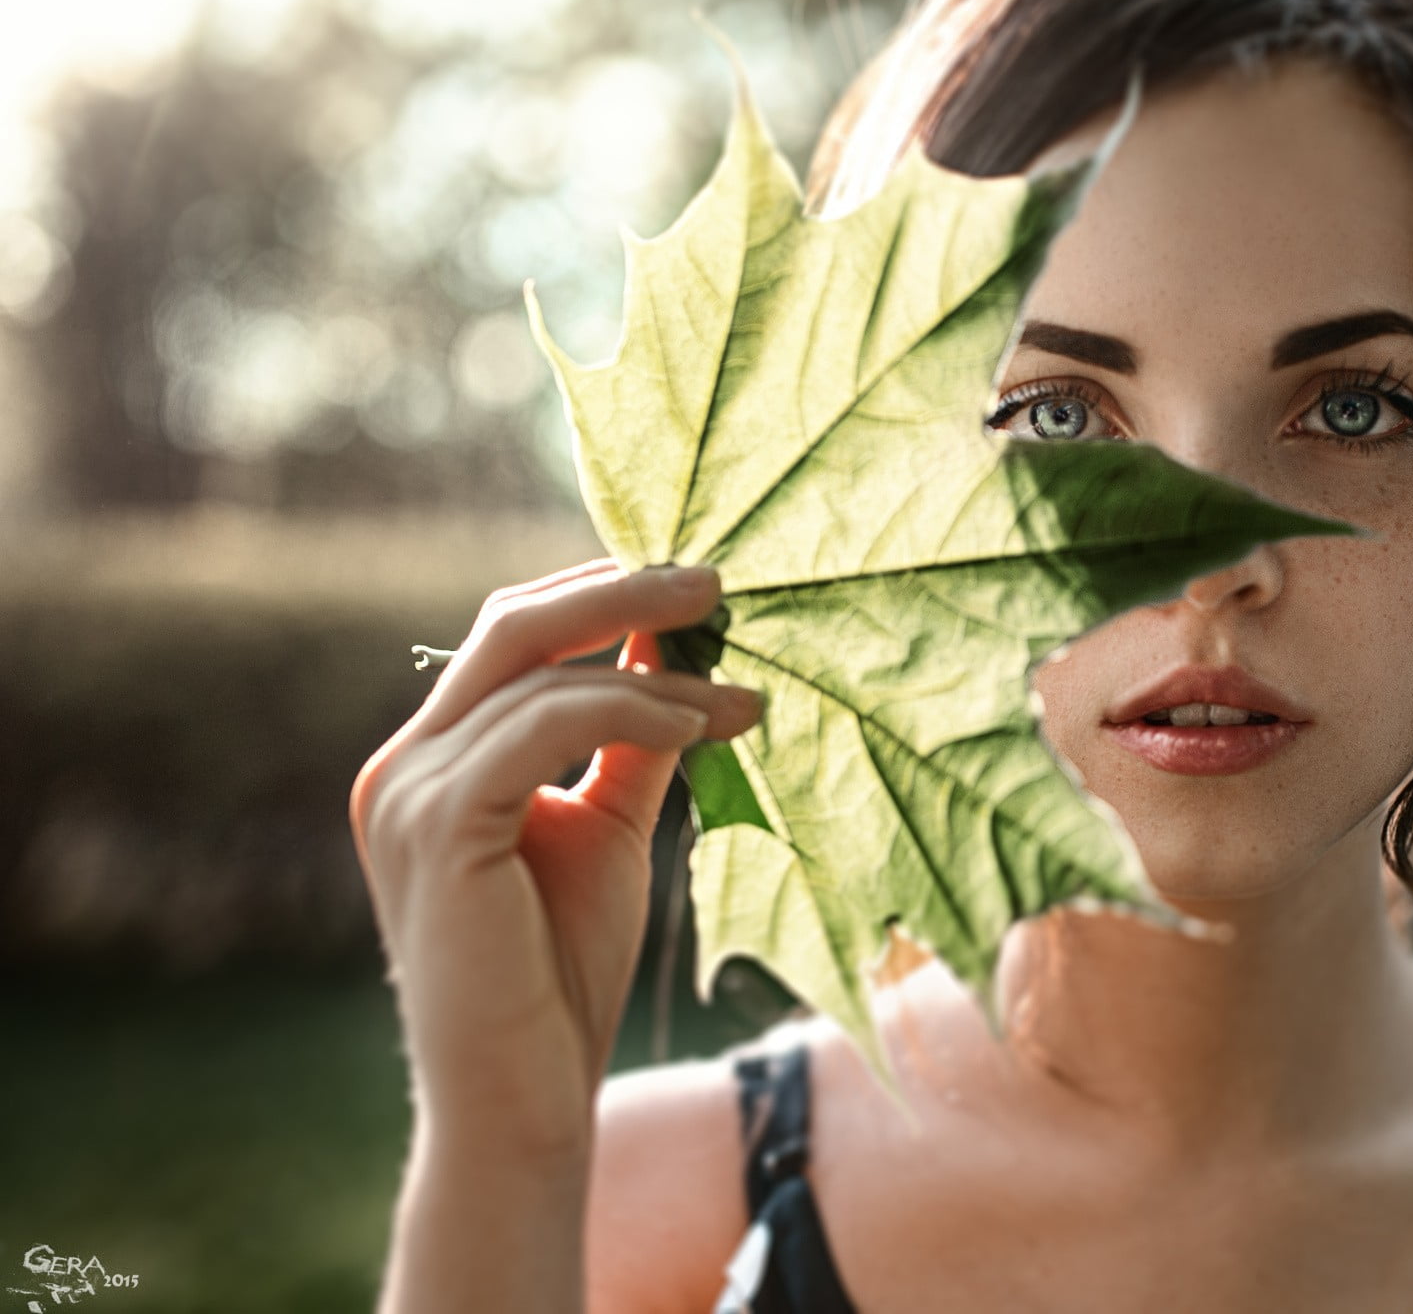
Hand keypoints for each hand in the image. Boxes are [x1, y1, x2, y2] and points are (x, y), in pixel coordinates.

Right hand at [349, 558, 761, 1160]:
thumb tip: (683, 662)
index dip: (601, 599)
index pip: (512, 640)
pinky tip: (699, 726)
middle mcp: (401, 766)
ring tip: (741, 693)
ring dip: (655, 670)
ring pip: (539, 670)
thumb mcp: (605, 831)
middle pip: (513, 625)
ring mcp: (407, 793)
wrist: (519, 1101)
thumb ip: (628, 745)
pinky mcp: (436, 825)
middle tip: (717, 582)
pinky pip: (544, 725)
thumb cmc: (559, 975)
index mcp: (430, 763)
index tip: (695, 595)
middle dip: (621, 590)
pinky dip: (631, 711)